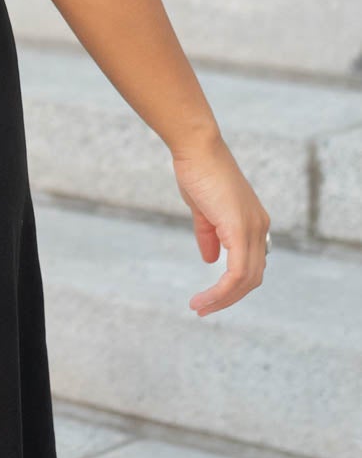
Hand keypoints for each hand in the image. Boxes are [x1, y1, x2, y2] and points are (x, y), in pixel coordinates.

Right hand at [171, 132, 270, 315]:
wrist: (197, 148)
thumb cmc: (198, 172)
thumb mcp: (203, 210)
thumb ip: (209, 234)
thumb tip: (210, 259)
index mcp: (254, 223)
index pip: (252, 265)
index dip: (233, 285)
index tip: (209, 297)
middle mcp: (260, 228)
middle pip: (253, 278)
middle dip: (228, 298)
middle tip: (203, 309)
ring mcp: (252, 228)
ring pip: (246, 279)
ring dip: (223, 298)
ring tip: (200, 306)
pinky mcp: (240, 229)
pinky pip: (237, 272)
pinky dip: (221, 290)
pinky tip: (204, 297)